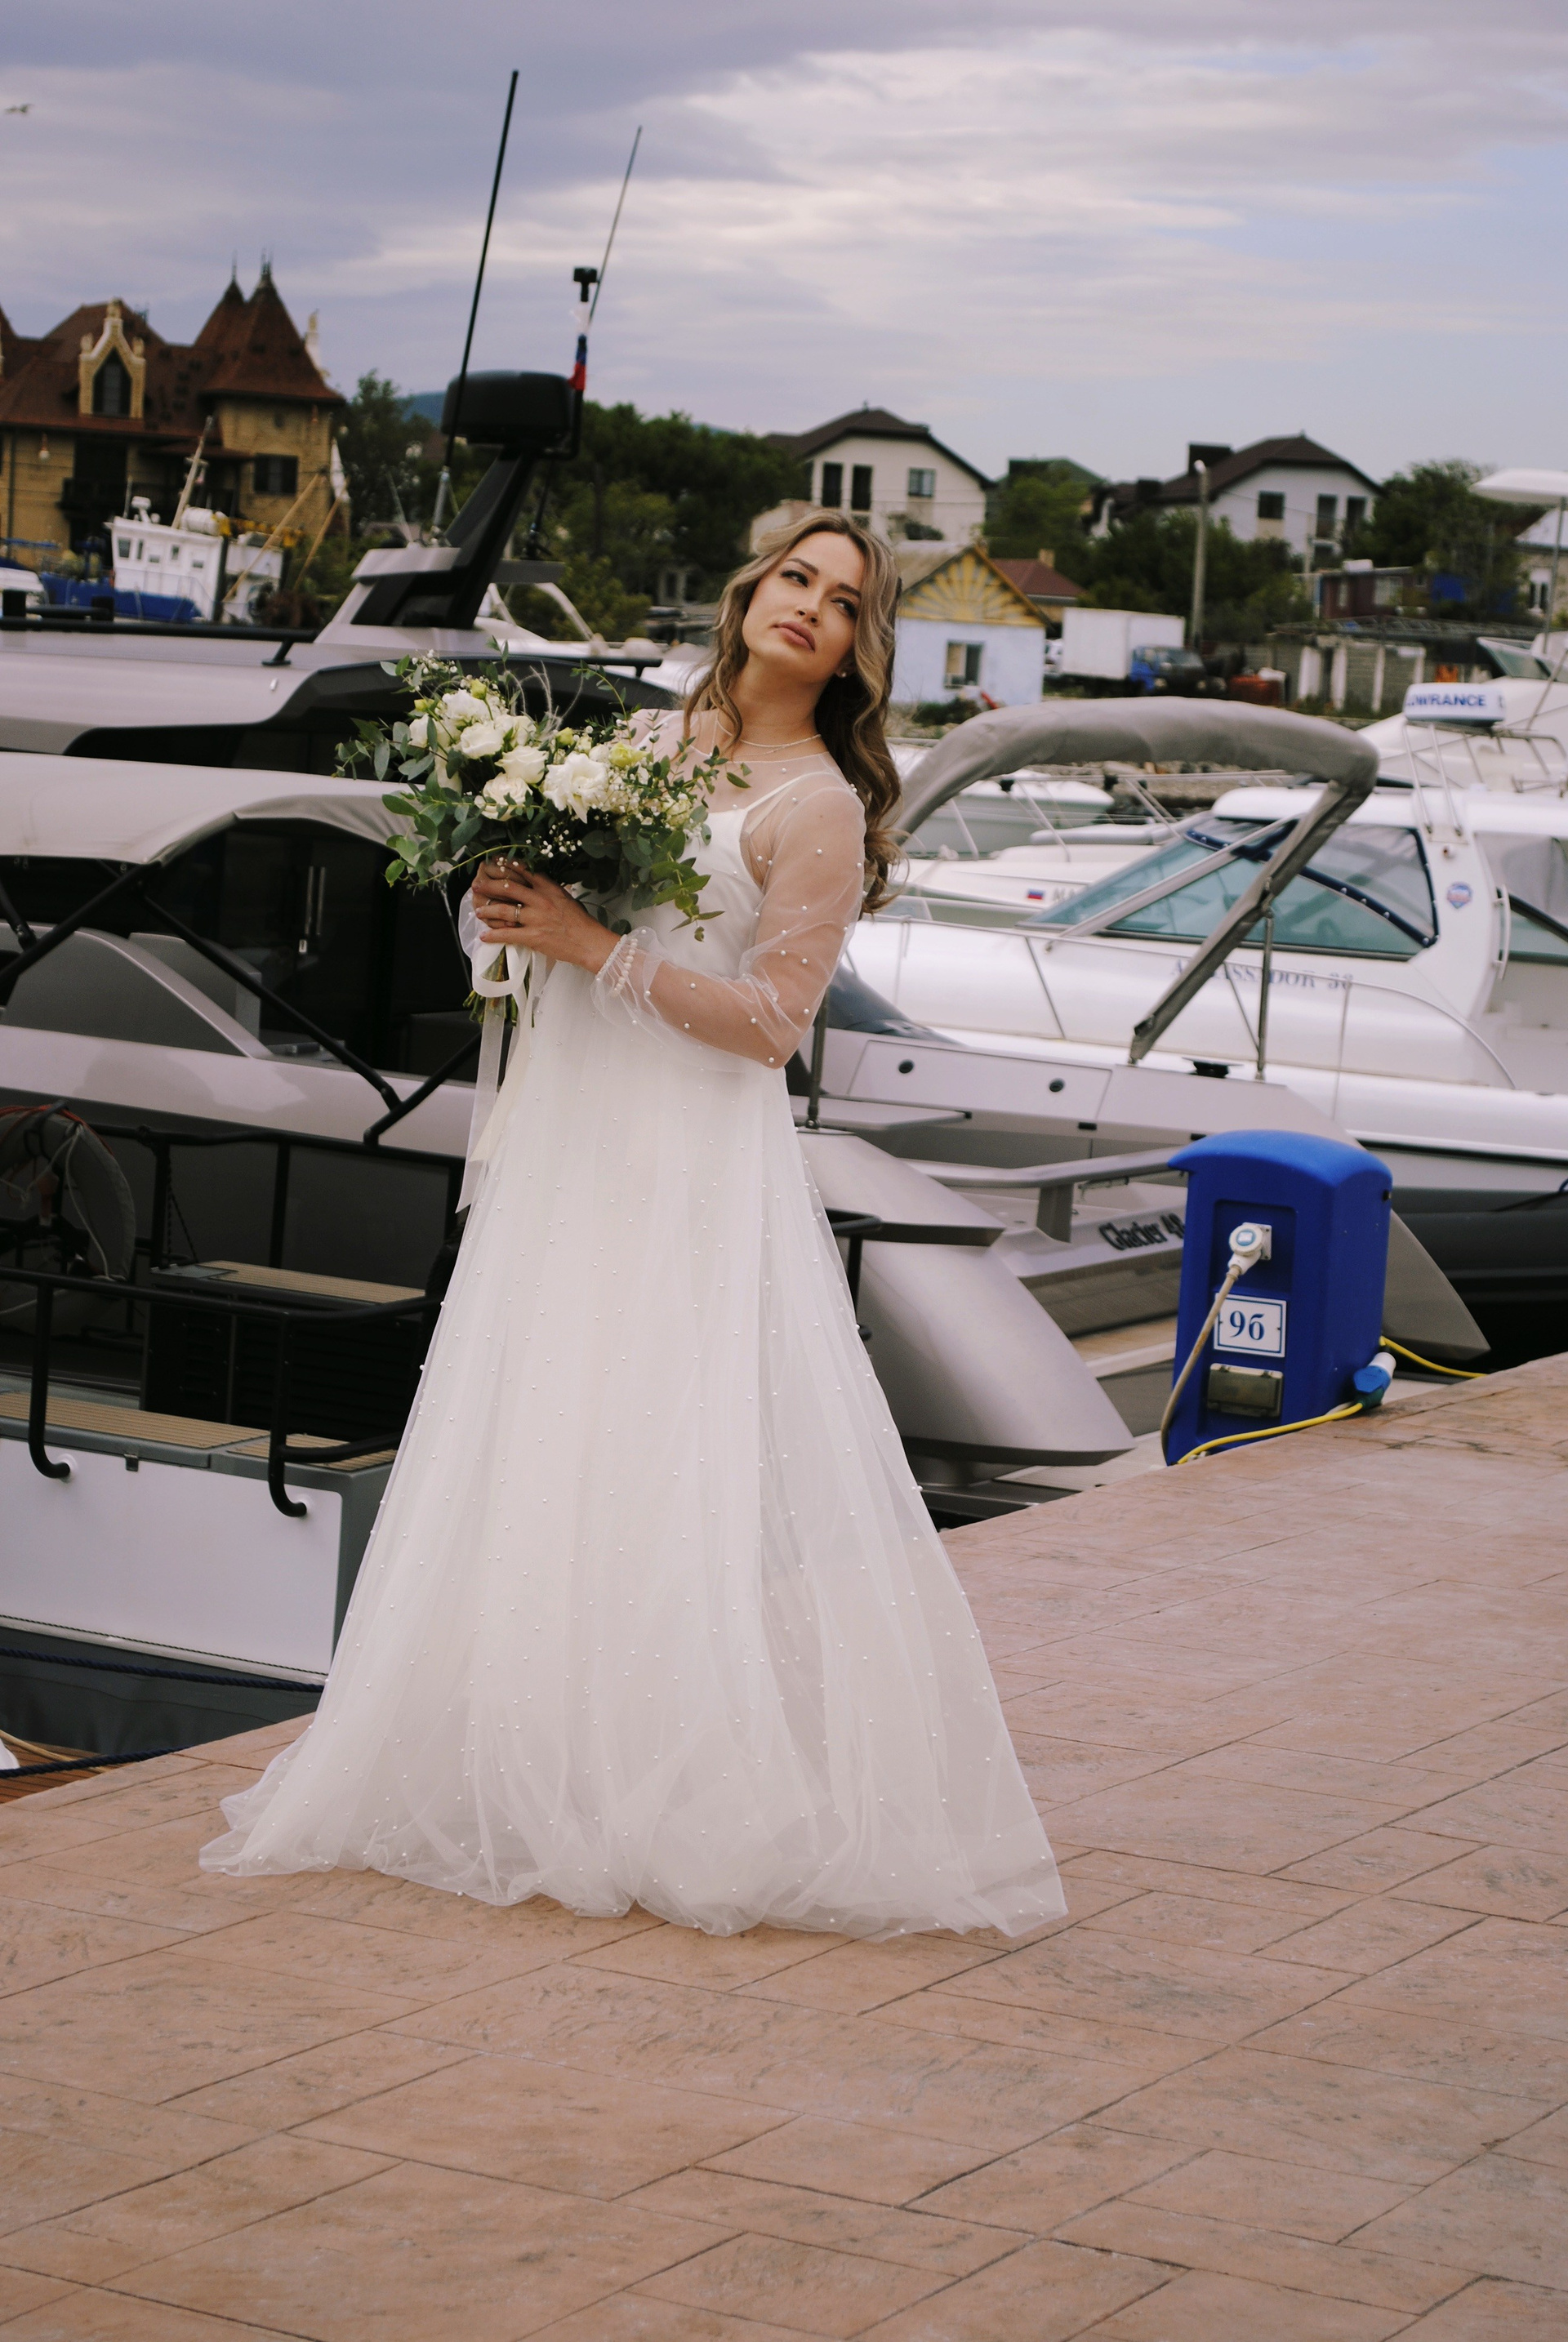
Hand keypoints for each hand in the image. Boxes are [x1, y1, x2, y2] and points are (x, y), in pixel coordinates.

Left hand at [472, 859, 616, 974]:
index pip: (523, 871)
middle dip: (489, 886)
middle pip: (508, 887)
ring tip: (478, 911)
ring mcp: (536, 918)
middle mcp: (540, 900)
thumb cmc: (579, 921)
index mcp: (548, 888)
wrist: (588, 941)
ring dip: (487, 910)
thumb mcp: (565, 897)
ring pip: (505, 910)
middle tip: (476, 886)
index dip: (505, 866)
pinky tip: (484, 936)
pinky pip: (508, 934)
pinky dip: (493, 935)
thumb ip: (549, 889)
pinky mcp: (533, 936)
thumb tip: (535, 881)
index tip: (493, 864)